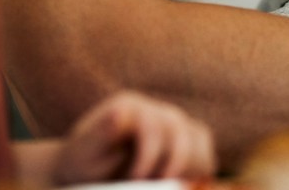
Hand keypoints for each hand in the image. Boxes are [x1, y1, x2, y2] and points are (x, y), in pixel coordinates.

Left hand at [51, 89, 216, 184]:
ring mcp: (173, 122)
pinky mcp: (185, 137)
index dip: (148, 156)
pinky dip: (198, 166)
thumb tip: (119, 111)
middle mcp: (156, 110)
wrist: (87, 169)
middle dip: (169, 165)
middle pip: (179, 131)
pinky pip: (204, 147)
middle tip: (151, 186)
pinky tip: (180, 183)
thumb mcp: (85, 151)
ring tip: (166, 185)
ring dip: (187, 166)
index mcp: (131, 107)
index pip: (153, 126)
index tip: (136, 180)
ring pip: (198, 137)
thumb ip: (101, 132)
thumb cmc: (84, 163)